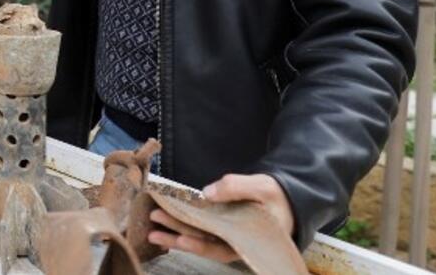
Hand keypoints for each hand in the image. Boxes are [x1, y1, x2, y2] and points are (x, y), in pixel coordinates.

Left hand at [147, 173, 293, 262]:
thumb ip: (237, 188)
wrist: (284, 200)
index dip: (199, 245)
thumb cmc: (275, 196)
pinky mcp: (219, 228)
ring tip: (152, 226)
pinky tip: (164, 222)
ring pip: (198, 238)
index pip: (220, 248)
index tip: (180, 238)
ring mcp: (225, 236)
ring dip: (174, 231)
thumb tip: (206, 193)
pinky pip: (199, 230)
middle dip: (177, 233)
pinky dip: (182, 226)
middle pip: (202, 243)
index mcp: (247, 241)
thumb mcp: (262, 188)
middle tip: (154, 220)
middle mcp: (233, 243)